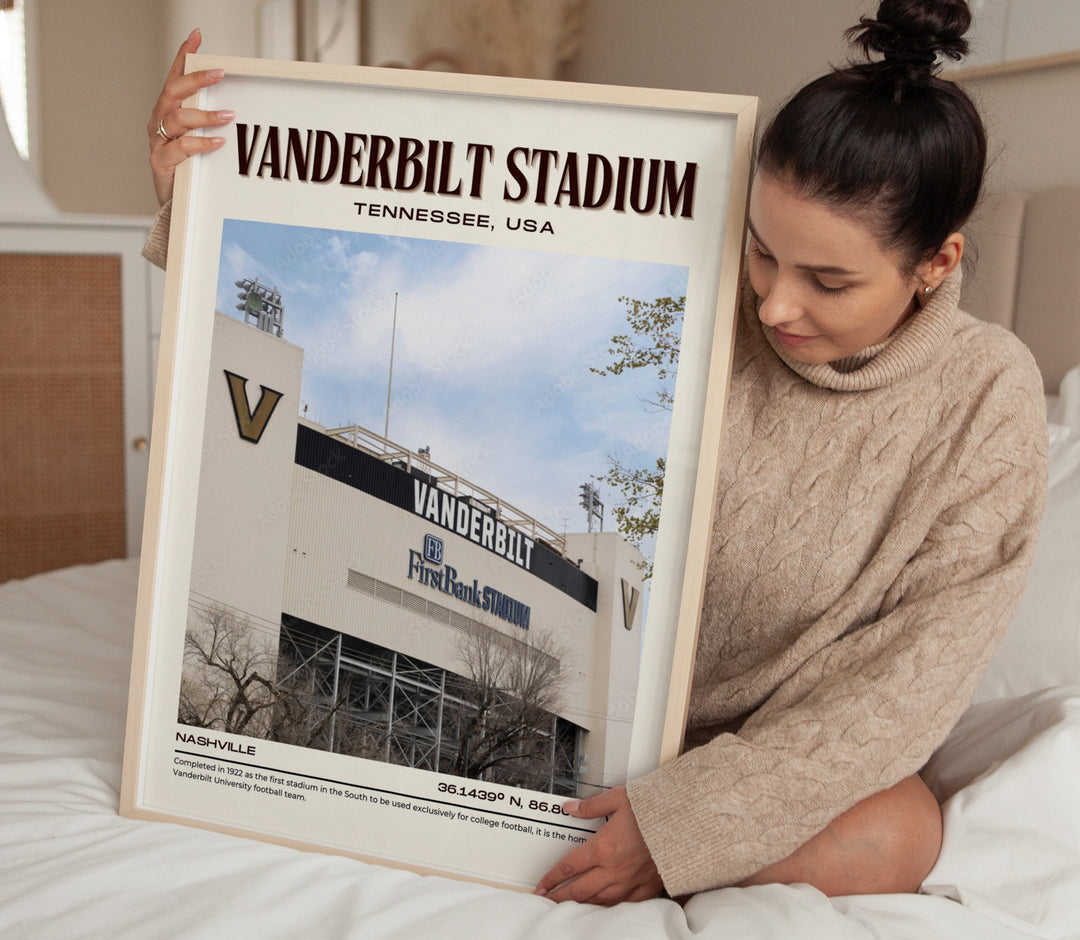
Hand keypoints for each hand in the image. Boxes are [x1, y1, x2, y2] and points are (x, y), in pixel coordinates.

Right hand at [147, 27, 234, 205]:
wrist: (174, 202)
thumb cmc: (188, 166)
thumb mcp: (198, 137)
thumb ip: (209, 118)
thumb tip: (235, 102)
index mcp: (167, 110)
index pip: (174, 76)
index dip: (183, 56)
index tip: (196, 36)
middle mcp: (159, 121)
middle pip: (173, 92)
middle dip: (195, 80)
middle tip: (219, 73)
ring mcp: (158, 141)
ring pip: (177, 119)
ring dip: (204, 115)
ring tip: (228, 116)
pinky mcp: (160, 162)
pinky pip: (181, 148)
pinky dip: (201, 143)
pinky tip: (218, 142)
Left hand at [534, 786, 662, 904]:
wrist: (685, 821)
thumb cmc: (654, 809)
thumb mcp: (618, 799)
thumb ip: (591, 806)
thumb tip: (571, 808)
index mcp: (603, 848)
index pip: (570, 867)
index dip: (552, 878)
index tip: (542, 885)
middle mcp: (614, 869)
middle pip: (580, 890)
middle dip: (560, 897)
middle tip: (547, 901)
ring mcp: (631, 881)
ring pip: (600, 900)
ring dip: (582, 904)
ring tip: (571, 906)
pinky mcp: (648, 886)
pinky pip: (625, 903)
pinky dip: (611, 906)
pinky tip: (605, 906)